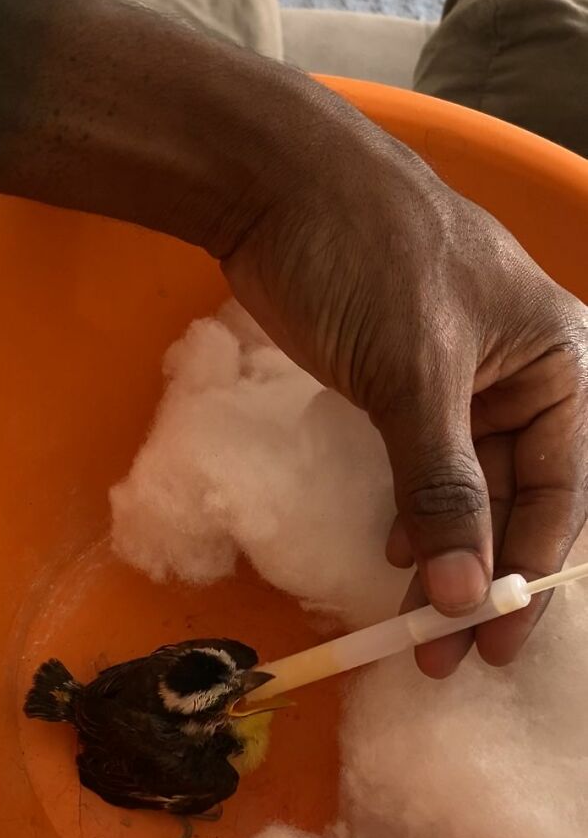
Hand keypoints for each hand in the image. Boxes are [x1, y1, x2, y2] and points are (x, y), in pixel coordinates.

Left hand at [223, 96, 587, 675]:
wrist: (277, 187)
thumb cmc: (366, 260)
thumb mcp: (413, 376)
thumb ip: (443, 485)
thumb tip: (462, 592)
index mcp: (559, 360)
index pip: (559, 490)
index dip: (525, 573)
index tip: (490, 642)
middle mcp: (526, 376)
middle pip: (517, 498)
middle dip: (481, 574)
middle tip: (443, 650)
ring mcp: (467, 383)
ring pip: (470, 489)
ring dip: (445, 552)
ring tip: (411, 618)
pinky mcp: (411, 387)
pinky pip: (427, 466)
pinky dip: (416, 511)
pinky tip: (398, 549)